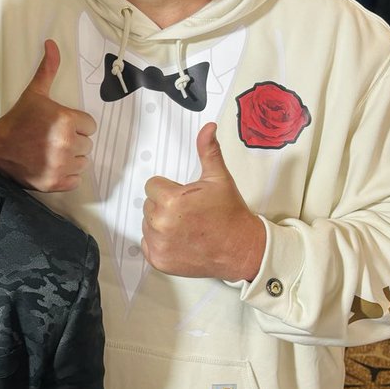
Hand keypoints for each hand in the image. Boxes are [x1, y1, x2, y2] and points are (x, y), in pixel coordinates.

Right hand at [0, 39, 95, 191]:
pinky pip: (76, 179)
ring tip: (52, 152)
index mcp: (66, 121)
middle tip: (52, 139)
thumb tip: (51, 43)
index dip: (76, 124)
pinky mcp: (56, 183)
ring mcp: (62, 166)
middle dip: (73, 140)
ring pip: (83, 161)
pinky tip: (52, 166)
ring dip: (72, 158)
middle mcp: (67, 144)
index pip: (90, 125)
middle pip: (87, 143)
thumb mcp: (34, 93)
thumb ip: (48, 69)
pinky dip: (67, 175)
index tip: (60, 126)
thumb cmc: (16, 122)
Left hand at [142, 122, 264, 280]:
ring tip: (187, 227)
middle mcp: (161, 223)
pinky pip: (148, 243)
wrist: (241, 249)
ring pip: (147, 224)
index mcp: (171, 200)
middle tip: (189, 213)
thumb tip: (208, 128)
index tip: (186, 197)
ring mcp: (159, 244)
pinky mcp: (158, 260)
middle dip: (166, 205)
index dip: (170, 189)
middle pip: (149, 204)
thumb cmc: (230, 214)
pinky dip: (160, 243)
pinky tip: (181, 240)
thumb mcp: (218, 178)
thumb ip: (208, 151)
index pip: (152, 186)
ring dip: (162, 224)